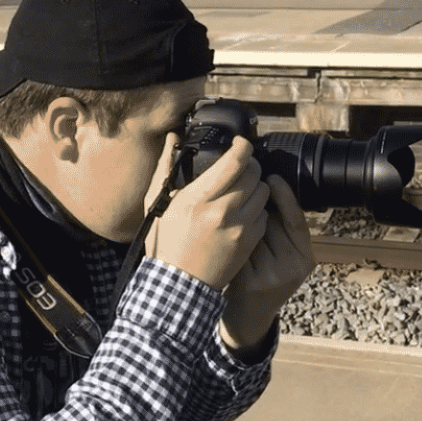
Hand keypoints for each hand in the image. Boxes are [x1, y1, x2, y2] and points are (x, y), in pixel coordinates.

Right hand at [143, 134, 269, 291]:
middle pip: (254, 173)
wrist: (179, 283)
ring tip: (242, 189)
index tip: (240, 142)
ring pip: (263, 191)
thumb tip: (172, 137)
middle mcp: (223, 211)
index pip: (235, 161)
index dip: (242, 145)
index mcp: (198, 198)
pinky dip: (256, 208)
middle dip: (249, 164)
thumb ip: (166, 167)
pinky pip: (264, 214)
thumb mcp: (158, 203)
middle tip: (240, 166)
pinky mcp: (250, 242)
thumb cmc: (166, 242)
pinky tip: (242, 210)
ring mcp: (240, 228)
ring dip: (255, 185)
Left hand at [219, 174, 315, 357]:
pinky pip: (239, 251)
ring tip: (227, 218)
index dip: (284, 197)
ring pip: (254, 236)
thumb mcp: (278, 252)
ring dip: (239, 223)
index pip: (296, 219)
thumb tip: (264, 184)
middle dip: (256, 207)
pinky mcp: (254, 283)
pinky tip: (220, 239)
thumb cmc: (260, 274)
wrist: (249, 313)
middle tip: (242, 191)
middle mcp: (294, 266)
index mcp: (304, 255)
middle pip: (274, 224)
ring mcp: (274, 276)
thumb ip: (276, 226)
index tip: (271, 178)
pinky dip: (229, 242)